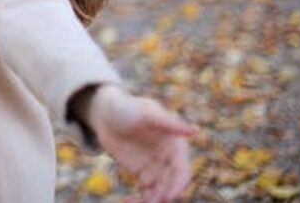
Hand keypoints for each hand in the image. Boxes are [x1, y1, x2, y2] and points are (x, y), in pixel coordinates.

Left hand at [87, 84, 196, 202]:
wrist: (104, 113)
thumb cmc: (128, 107)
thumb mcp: (147, 113)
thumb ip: (170, 123)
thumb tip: (195, 131)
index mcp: (174, 144)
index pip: (181, 169)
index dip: (178, 184)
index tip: (167, 196)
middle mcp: (167, 158)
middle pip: (170, 184)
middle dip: (162, 196)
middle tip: (149, 202)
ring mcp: (155, 166)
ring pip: (159, 191)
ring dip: (151, 200)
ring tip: (134, 202)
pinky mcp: (141, 172)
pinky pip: (145, 191)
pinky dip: (139, 199)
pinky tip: (127, 201)